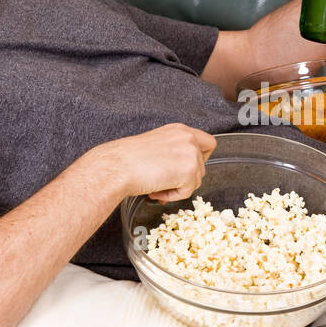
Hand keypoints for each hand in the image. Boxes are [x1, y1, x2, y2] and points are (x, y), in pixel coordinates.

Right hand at [94, 123, 216, 202]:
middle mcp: (188, 138)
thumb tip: (182, 169)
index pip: (208, 143)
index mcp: (180, 130)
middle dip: (185, 178)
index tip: (187, 167)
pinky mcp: (189, 171)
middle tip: (164, 181)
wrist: (117, 166)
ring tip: (156, 185)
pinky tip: (156, 190)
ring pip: (195, 180)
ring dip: (176, 187)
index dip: (201, 158)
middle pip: (202, 166)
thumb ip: (174, 151)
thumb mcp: (156, 145)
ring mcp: (191, 154)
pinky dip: (172, 196)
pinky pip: (187, 192)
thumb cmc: (128, 158)